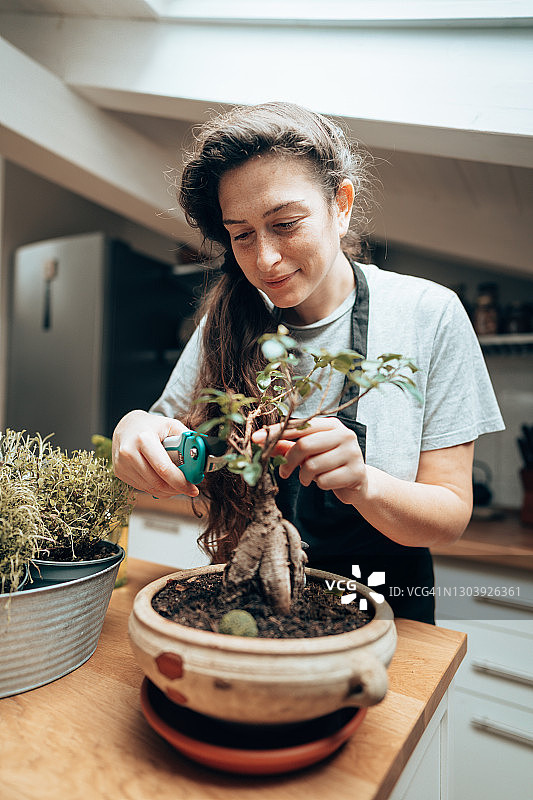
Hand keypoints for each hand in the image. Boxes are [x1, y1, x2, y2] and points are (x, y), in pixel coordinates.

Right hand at [112, 410, 198, 497]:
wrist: (127, 426)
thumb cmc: (153, 426)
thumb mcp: (172, 425)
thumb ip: (188, 439)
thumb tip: (203, 454)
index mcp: (143, 439)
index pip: (164, 469)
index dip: (181, 482)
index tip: (193, 489)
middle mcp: (129, 452)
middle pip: (157, 482)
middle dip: (176, 488)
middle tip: (189, 488)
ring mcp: (122, 464)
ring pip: (150, 488)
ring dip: (168, 490)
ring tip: (178, 484)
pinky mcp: (119, 472)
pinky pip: (142, 488)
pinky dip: (156, 488)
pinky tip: (164, 482)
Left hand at [252, 417, 367, 503]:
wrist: (358, 483)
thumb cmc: (328, 464)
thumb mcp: (308, 453)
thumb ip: (286, 446)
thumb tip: (260, 440)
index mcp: (332, 425)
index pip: (299, 425)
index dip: (277, 432)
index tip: (256, 439)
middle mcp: (344, 434)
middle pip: (304, 445)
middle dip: (289, 461)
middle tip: (283, 472)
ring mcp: (353, 453)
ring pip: (312, 466)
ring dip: (304, 477)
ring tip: (308, 478)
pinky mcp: (356, 473)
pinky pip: (324, 481)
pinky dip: (319, 485)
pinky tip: (326, 482)